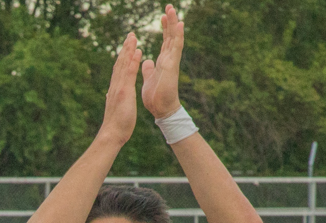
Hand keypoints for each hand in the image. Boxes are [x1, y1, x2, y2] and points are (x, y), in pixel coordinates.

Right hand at [99, 32, 142, 145]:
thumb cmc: (115, 125)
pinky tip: (138, 51)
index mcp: (115, 90)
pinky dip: (133, 61)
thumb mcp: (115, 109)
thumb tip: (108, 94)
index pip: (119, 70)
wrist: (111, 135)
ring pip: (123, 65)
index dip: (123, 58)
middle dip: (125, 49)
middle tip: (130, 35)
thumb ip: (112, 99)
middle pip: (119, 63)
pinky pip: (129, 73)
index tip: (127, 47)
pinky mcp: (124, 91)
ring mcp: (119, 88)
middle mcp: (115, 86)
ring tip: (133, 37)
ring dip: (128, 50)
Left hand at [142, 4, 184, 118]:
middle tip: (169, 6)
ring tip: (172, 10)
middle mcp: (168, 59)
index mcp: (162, 62)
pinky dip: (177, 36)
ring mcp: (171, 62)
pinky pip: (175, 48)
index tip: (163, 16)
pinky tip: (179, 25)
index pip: (165, 41)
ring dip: (173, 24)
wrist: (161, 110)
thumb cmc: (155, 97)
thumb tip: (147, 61)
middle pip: (170, 36)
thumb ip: (149, 69)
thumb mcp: (149, 78)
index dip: (165, 28)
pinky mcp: (171, 66)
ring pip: (174, 39)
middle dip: (170, 22)